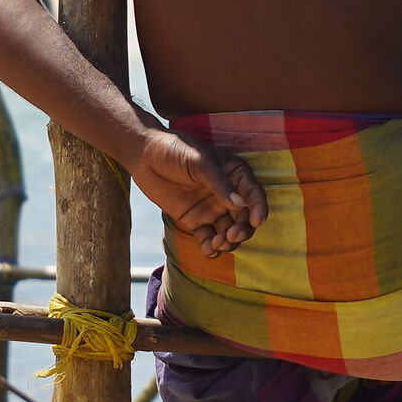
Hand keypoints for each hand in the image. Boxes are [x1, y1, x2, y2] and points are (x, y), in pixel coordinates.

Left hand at [128, 129, 265, 259]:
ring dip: (228, 242)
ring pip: (228, 232)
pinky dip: (211, 247)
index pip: (253, 194)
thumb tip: (241, 205)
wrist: (143, 156)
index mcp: (234, 175)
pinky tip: (208, 251)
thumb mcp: (199, 162)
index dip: (258, 209)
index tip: (257, 221)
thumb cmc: (175, 150)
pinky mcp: (195, 220)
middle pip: (243, 218)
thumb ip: (219, 183)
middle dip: (242, 230)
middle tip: (232, 236)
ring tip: (218, 243)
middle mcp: (227, 194)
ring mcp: (212, 209)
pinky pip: (208, 238)